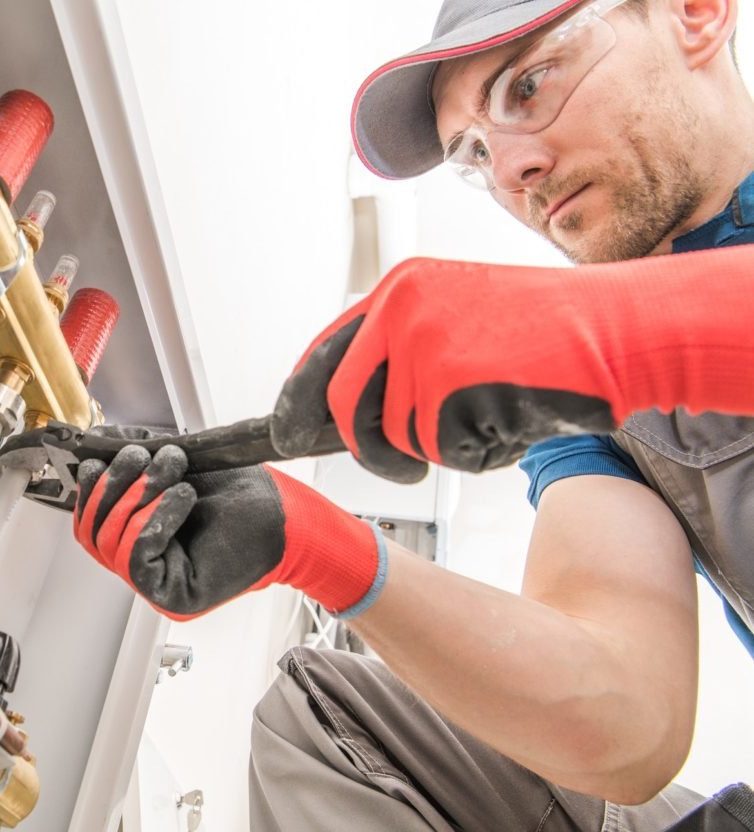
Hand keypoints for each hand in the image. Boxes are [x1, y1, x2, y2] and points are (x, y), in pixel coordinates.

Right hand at [72, 440, 385, 620]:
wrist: (289, 517)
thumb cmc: (245, 497)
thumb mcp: (182, 470)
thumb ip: (140, 463)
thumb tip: (100, 447)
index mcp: (142, 539)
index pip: (91, 524)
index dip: (90, 490)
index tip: (102, 458)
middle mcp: (145, 566)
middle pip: (93, 534)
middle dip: (115, 487)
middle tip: (146, 457)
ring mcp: (157, 587)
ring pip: (111, 545)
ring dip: (138, 498)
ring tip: (174, 473)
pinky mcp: (174, 598)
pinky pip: (138, 560)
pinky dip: (154, 520)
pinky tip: (184, 498)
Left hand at [270, 248, 753, 482]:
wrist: (617, 330)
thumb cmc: (547, 333)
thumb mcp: (459, 313)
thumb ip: (401, 347)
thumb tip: (344, 408)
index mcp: (399, 288)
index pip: (324, 353)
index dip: (301, 401)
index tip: (288, 433)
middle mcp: (401, 310)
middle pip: (344, 405)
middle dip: (365, 448)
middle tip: (399, 468)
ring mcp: (424, 346)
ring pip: (398, 436)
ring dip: (441, 447)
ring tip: (494, 412)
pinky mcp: (452, 387)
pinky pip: (442, 451)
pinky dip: (478, 455)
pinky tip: (514, 419)